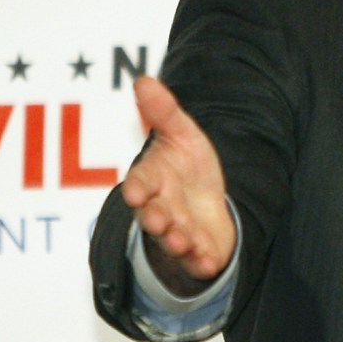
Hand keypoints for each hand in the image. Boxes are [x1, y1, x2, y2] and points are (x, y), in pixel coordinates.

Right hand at [122, 76, 237, 292]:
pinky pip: (198, 261)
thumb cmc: (187, 167)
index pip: (140, 184)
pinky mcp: (198, 251)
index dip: (137, 188)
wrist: (207, 203)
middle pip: (153, 216)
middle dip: (155, 219)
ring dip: (176, 241)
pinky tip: (208, 259)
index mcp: (153, 181)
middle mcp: (161, 209)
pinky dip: (201, 261)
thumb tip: (143, 79)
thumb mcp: (181, 134)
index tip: (134, 192)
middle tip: (159, 219)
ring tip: (182, 239)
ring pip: (173, 240)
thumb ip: (163, 112)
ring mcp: (178, 233)